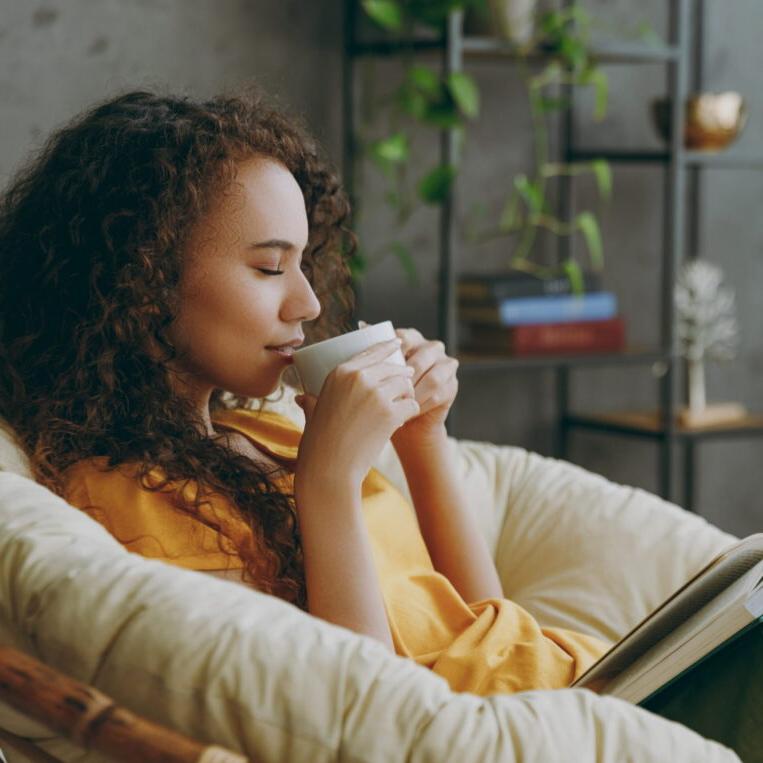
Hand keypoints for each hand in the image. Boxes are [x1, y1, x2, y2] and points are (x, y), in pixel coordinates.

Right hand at [294, 338, 419, 489]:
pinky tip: (401, 420)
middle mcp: (358, 377)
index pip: (371, 351)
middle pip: (392, 367)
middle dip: (402, 376)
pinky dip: (409, 412)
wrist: (330, 468)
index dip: (388, 347)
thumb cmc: (318, 444)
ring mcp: (376, 394)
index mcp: (339, 372)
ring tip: (401, 406)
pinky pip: (411, 404)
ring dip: (406, 395)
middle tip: (406, 383)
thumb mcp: (312, 414)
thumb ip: (311, 401)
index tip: (398, 345)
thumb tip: (301, 398)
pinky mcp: (390, 412)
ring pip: (405, 385)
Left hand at [385, 326, 458, 448]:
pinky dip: (422, 404)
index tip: (382, 367)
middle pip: (422, 358)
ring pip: (433, 378)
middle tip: (390, 392)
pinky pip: (439, 394)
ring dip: (415, 393)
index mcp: (413, 338)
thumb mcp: (378, 367)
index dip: (395, 351)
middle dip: (406, 378)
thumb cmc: (386, 388)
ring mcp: (446, 366)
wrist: (403, 416)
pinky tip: (409, 410)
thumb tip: (361, 324)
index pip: (406, 337)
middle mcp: (432, 348)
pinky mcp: (452, 385)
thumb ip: (374, 347)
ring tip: (399, 404)